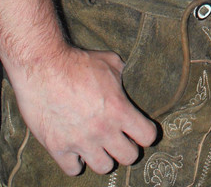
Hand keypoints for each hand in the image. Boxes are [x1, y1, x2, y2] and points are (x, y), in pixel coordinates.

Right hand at [11, 43, 157, 175]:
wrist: (43, 67)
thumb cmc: (77, 62)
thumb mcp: (110, 62)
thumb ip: (122, 75)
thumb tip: (128, 77)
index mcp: (119, 109)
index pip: (147, 136)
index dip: (146, 133)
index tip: (140, 130)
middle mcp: (103, 130)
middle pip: (129, 157)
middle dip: (128, 148)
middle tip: (121, 140)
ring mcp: (80, 142)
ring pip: (103, 167)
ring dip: (104, 157)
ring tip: (100, 147)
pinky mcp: (58, 148)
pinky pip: (73, 169)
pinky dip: (76, 162)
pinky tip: (76, 150)